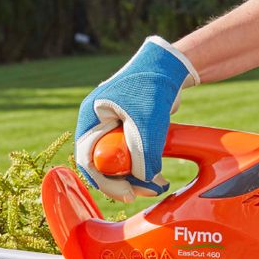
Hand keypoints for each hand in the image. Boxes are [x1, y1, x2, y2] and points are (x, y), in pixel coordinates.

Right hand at [75, 36, 198, 201]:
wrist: (171, 65)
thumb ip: (144, 154)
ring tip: (158, 184)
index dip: (104, 181)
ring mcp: (114, 127)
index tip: (127, 193)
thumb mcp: (147, 123)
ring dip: (136, 176)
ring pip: (119, 162)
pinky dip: (144, 166)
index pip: (88, 159)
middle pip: (102, 164)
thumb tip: (144, 181)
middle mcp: (98, 124)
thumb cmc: (152, 86)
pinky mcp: (129, 129)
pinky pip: (132, 155)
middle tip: (143, 193)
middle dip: (122, 182)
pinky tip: (158, 175)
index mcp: (91, 118)